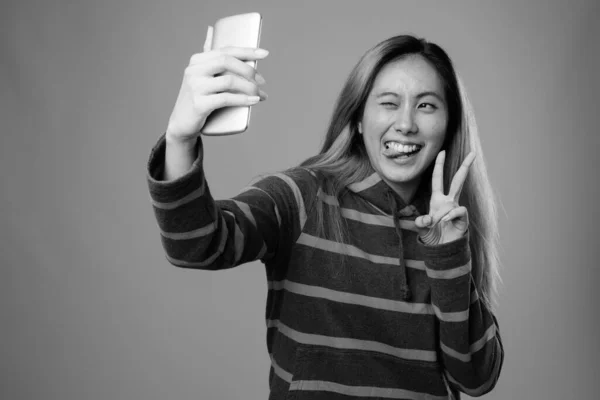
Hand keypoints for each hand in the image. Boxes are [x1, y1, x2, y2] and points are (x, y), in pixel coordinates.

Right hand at [165, 26, 268, 143]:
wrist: (182, 124)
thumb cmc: (197, 98)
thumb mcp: (200, 74)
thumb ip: (207, 55)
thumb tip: (211, 29)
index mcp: (197, 60)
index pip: (226, 51)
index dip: (247, 51)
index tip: (265, 54)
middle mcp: (194, 70)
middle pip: (227, 62)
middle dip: (249, 70)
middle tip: (262, 81)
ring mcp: (195, 87)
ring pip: (229, 81)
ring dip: (250, 87)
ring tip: (261, 94)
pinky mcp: (199, 104)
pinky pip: (226, 98)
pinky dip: (243, 99)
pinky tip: (254, 100)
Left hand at [415, 150, 475, 244]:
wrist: (442, 250)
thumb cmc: (432, 236)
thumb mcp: (422, 229)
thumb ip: (421, 223)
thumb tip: (426, 219)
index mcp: (437, 200)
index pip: (438, 179)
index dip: (439, 165)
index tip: (442, 152)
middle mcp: (448, 201)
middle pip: (458, 179)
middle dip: (465, 166)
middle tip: (473, 153)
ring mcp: (456, 208)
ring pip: (460, 196)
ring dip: (449, 205)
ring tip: (438, 223)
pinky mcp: (463, 218)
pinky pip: (458, 210)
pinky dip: (450, 216)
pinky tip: (444, 223)